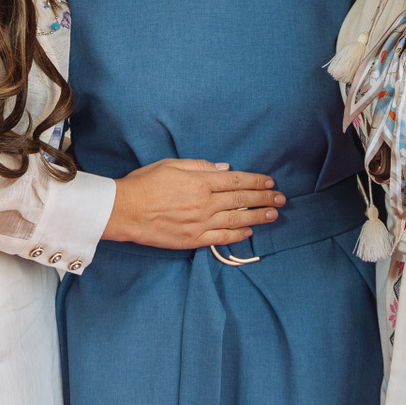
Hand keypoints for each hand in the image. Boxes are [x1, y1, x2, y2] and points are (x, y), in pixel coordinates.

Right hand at [104, 158, 284, 249]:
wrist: (123, 211)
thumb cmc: (144, 184)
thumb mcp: (171, 165)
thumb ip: (200, 166)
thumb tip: (225, 169)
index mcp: (200, 181)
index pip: (237, 180)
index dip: (256, 181)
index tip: (270, 182)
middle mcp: (204, 202)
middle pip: (242, 200)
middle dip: (264, 199)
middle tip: (281, 199)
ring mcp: (200, 223)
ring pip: (237, 220)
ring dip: (258, 217)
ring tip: (273, 215)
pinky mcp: (192, 240)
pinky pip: (221, 238)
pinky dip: (238, 235)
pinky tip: (250, 232)